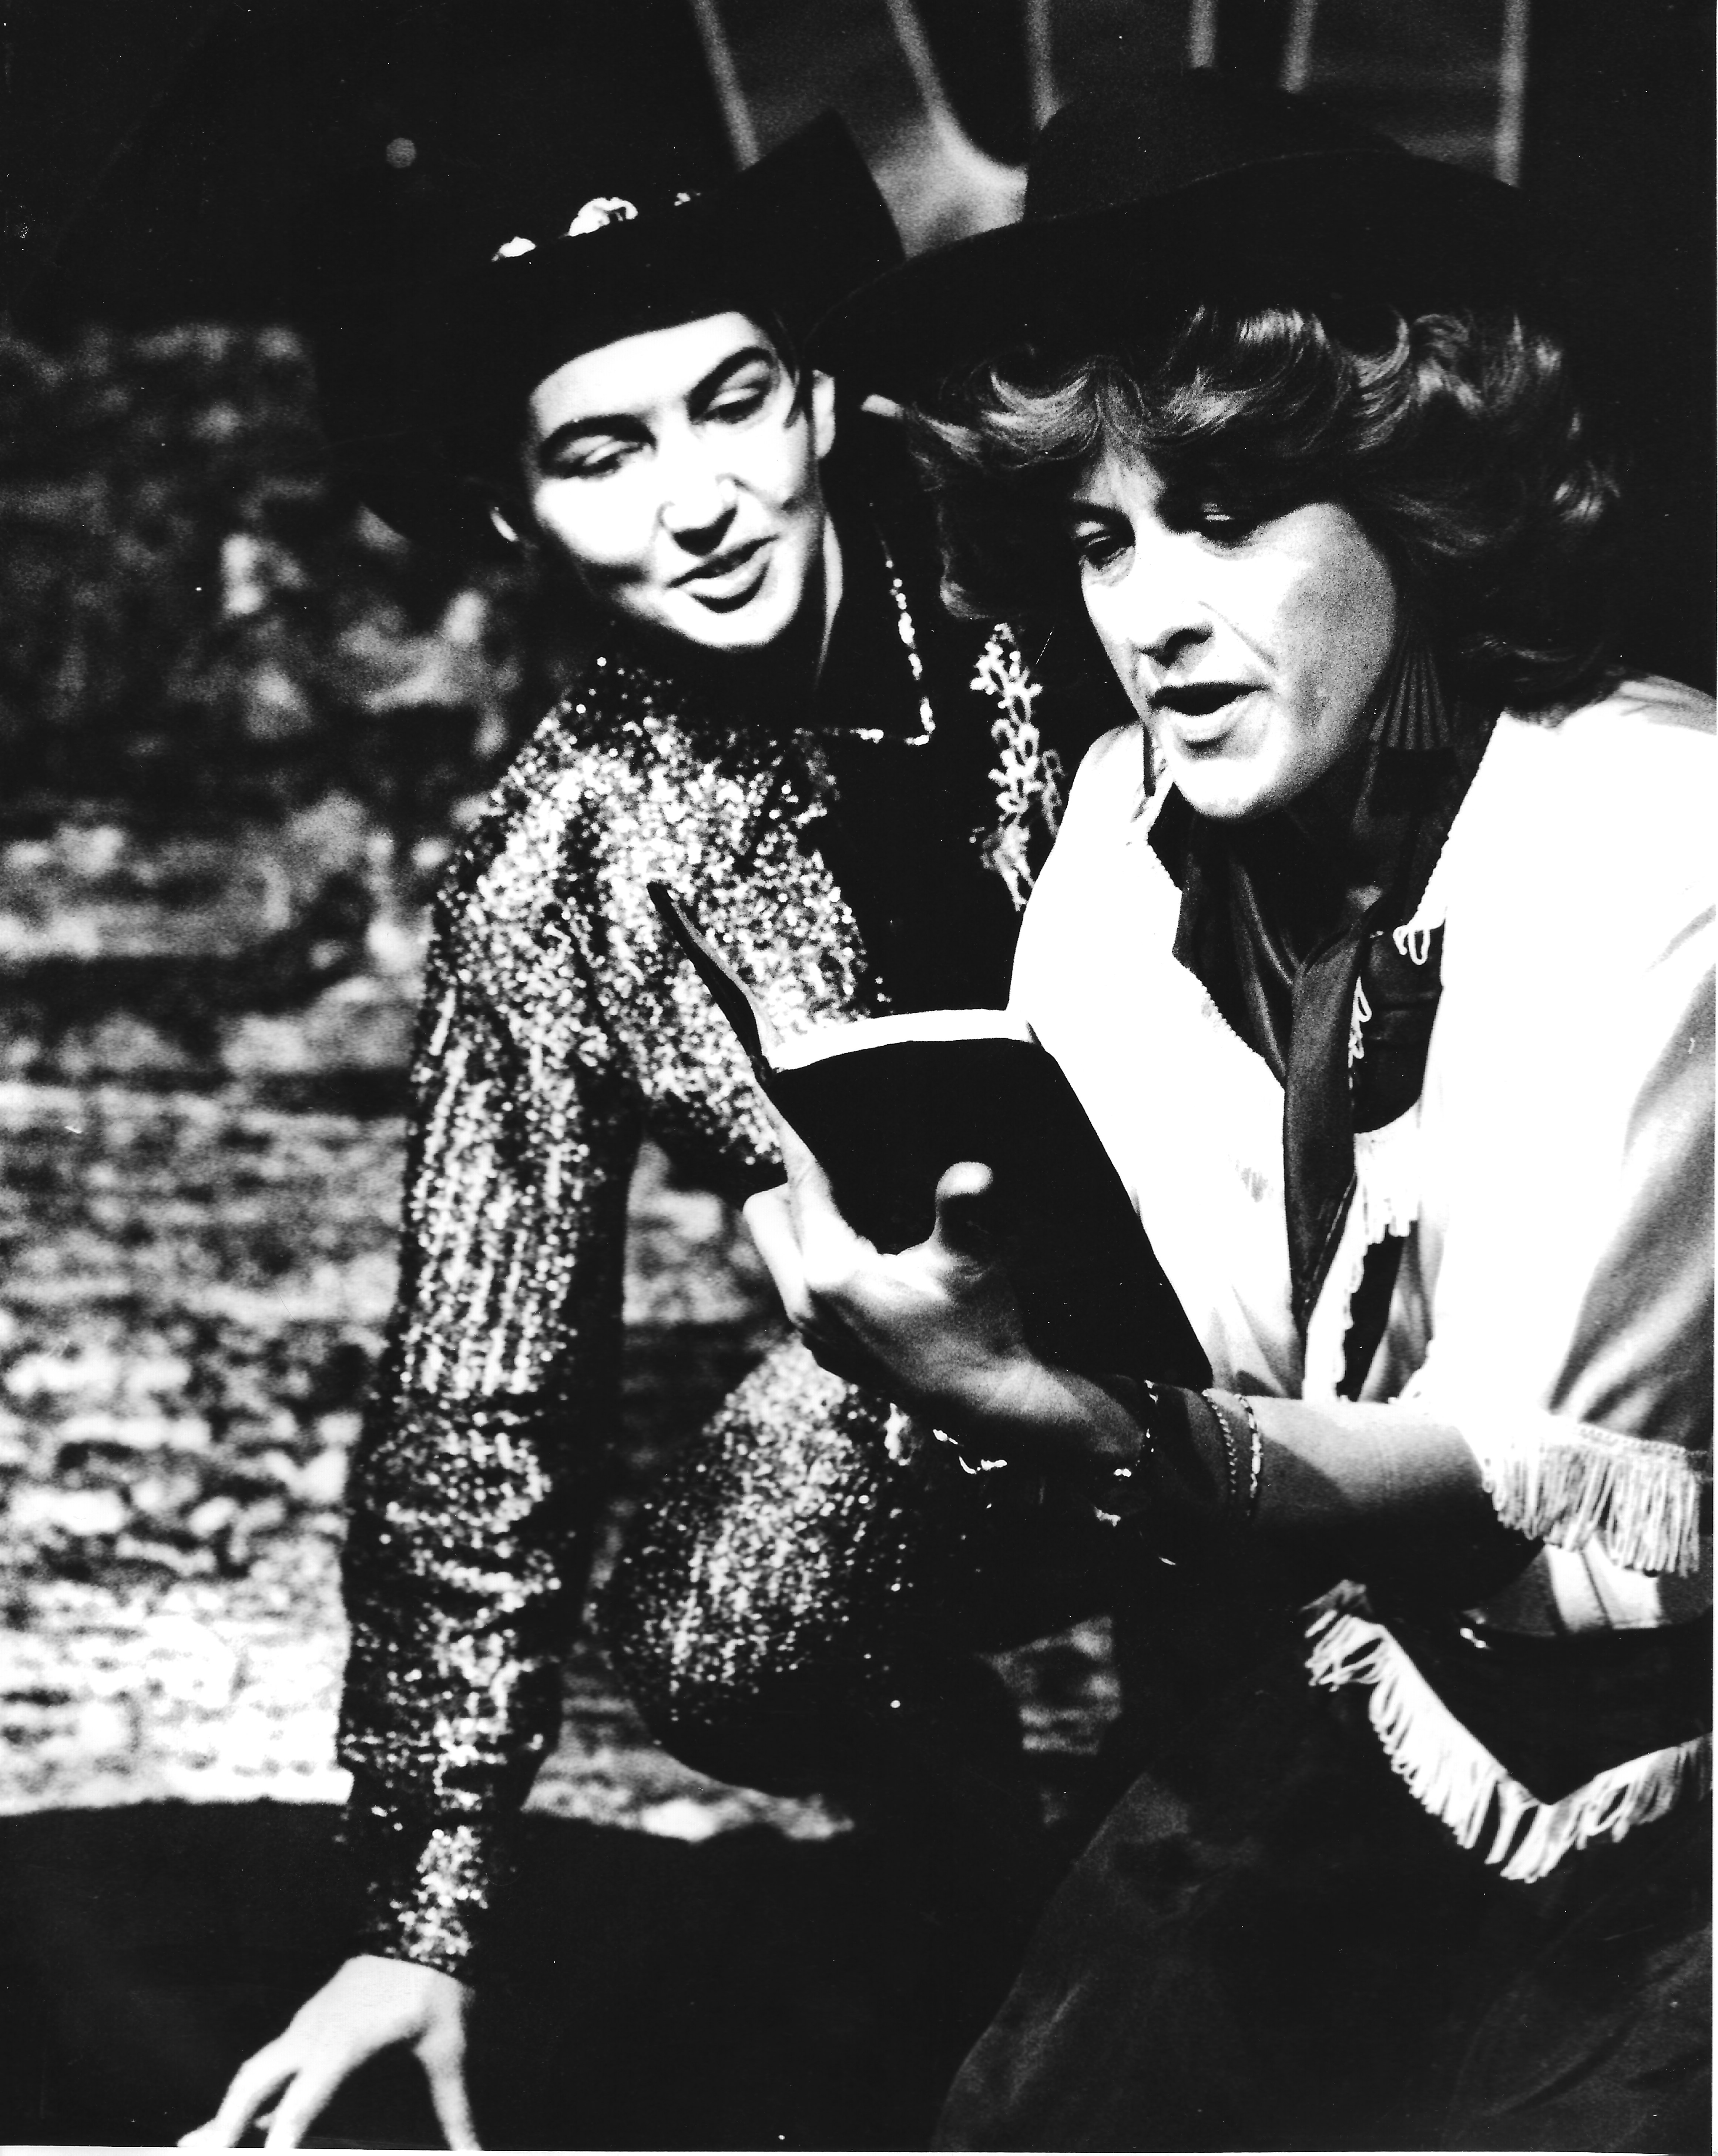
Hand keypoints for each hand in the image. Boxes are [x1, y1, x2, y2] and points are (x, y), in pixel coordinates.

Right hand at [178, 1954, 476, 2149]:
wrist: (425, 1924)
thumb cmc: (436, 1988)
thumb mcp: (448, 2048)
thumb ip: (455, 2110)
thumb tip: (476, 2153)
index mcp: (343, 2044)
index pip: (300, 2103)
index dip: (281, 2141)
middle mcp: (313, 2033)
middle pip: (253, 2081)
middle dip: (225, 2123)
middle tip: (196, 2154)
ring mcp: (306, 2023)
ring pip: (255, 2069)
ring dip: (228, 2107)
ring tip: (198, 2145)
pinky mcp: (310, 2019)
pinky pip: (270, 2059)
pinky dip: (249, 2090)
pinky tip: (245, 2120)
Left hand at [743, 1126, 1139, 1471]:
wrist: (986, 1406)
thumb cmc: (980, 1331)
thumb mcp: (972, 1263)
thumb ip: (963, 1210)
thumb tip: (974, 1171)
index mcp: (829, 1273)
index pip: (801, 1182)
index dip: (796, 1132)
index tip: (782, 1089)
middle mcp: (804, 1303)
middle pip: (766, 1211)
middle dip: (795, 1182)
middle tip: (843, 1166)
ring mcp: (810, 1330)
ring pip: (779, 1249)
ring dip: (807, 1222)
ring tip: (858, 1205)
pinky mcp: (824, 1347)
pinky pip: (797, 1284)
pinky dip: (818, 1258)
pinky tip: (867, 1252)